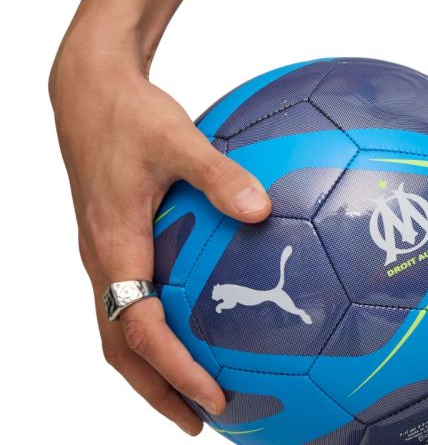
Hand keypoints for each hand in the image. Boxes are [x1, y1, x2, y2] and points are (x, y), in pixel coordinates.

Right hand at [50, 34, 270, 434]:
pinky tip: (195, 309)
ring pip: (121, 325)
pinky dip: (155, 321)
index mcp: (114, 246)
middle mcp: (103, 258)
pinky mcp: (113, 234)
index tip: (211, 398)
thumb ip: (220, 176)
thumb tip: (264, 210)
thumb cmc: (128, 114)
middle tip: (200, 418)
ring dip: (153, 362)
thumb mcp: (178, 140)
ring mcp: (104, 249)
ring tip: (194, 384)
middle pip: (120, 347)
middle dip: (157, 389)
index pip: (138, 332)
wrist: (89, 90)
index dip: (173, 371)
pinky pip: (129, 293)